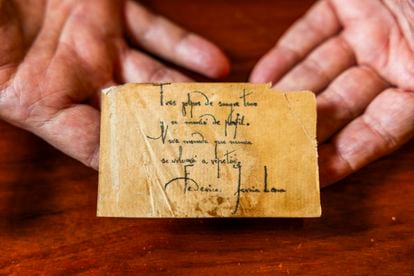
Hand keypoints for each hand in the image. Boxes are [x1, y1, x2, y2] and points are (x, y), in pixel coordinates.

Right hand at [0, 0, 228, 168]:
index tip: (162, 179)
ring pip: (154, 75)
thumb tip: (78, 140)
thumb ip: (23, 96)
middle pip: (136, 112)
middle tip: (205, 146)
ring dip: (187, 93)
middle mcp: (78, 77)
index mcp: (43, 100)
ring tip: (220, 110)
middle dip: (170, 129)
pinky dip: (187, 49)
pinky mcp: (111, 11)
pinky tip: (214, 64)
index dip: (127, 162)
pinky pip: (156, 32)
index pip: (93, 144)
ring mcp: (98, 43)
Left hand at [250, 0, 413, 185]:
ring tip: (259, 116)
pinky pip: (310, 32)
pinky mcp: (345, 3)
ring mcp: (365, 34)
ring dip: (288, 93)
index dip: (346, 156)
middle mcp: (389, 64)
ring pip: (318, 70)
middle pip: (339, 104)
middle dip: (305, 127)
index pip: (377, 132)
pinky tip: (263, 78)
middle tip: (272, 147)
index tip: (314, 177)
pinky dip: (286, 53)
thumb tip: (401, 120)